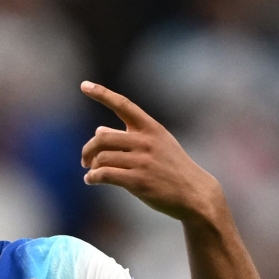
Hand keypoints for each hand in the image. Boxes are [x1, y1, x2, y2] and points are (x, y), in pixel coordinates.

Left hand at [80, 81, 223, 222]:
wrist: (194, 193)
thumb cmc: (171, 168)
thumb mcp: (156, 145)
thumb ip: (129, 136)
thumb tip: (98, 130)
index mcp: (151, 128)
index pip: (123, 105)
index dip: (102, 94)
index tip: (84, 85)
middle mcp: (146, 141)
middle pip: (102, 137)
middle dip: (88, 149)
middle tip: (84, 160)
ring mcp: (143, 161)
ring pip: (102, 158)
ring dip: (92, 166)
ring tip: (91, 173)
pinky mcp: (138, 181)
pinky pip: (105, 175)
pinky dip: (93, 177)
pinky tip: (91, 180)